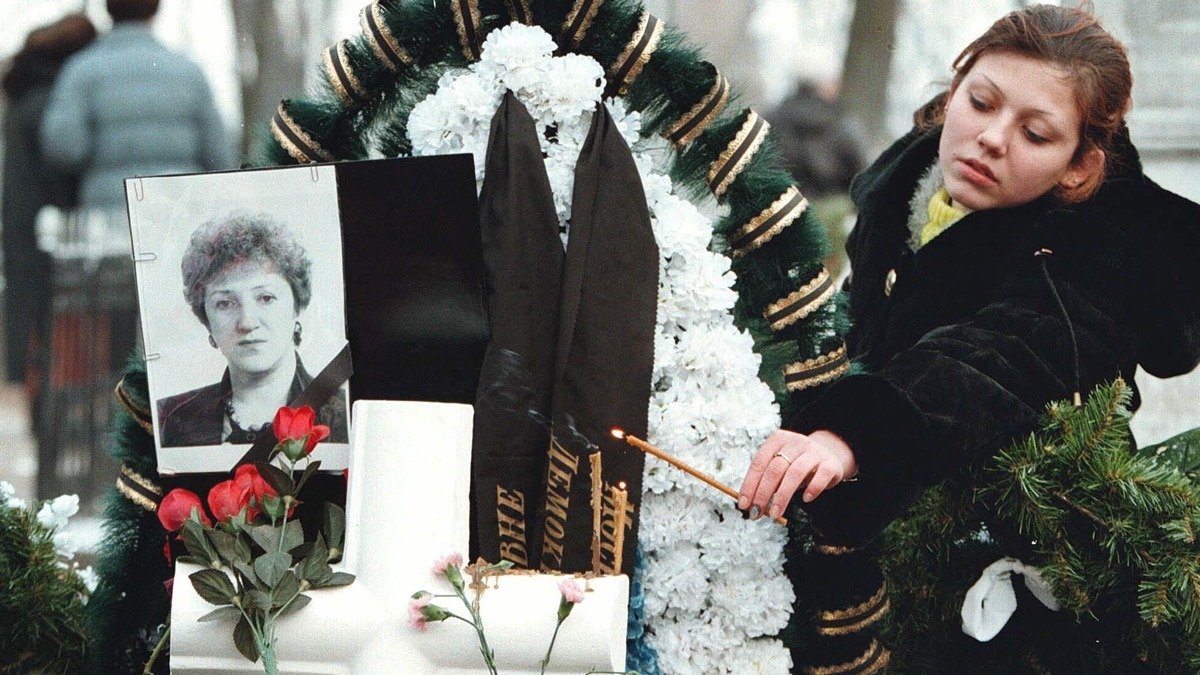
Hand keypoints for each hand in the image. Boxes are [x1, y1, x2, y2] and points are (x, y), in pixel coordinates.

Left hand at [737, 429, 857, 519]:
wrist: (829, 455)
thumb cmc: (797, 464)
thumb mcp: (780, 466)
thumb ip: (766, 480)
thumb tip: (750, 504)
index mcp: (778, 440)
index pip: (759, 462)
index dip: (750, 484)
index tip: (744, 504)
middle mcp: (796, 443)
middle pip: (775, 469)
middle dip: (763, 493)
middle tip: (757, 512)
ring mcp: (814, 452)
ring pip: (795, 473)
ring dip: (782, 496)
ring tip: (775, 514)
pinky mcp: (831, 463)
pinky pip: (821, 475)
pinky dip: (812, 488)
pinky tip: (805, 499)